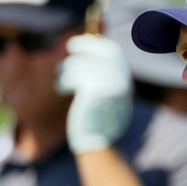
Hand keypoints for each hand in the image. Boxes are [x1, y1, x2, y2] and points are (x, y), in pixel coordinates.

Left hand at [55, 34, 132, 153]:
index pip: (113, 51)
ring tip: (63, 82)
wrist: (97, 142)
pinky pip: (73, 76)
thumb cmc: (97, 119)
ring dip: (67, 70)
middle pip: (100, 50)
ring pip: (81, 64)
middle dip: (84, 45)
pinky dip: (63, 82)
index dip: (95, 44)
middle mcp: (121, 79)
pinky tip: (62, 89)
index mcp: (124, 80)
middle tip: (71, 47)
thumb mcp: (106, 95)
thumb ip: (104, 75)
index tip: (81, 43)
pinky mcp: (96, 90)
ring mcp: (110, 83)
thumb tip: (90, 48)